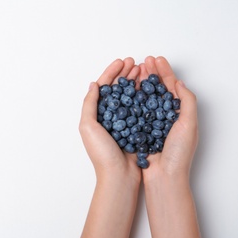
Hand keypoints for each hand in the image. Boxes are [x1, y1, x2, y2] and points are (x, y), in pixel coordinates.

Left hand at [79, 57, 140, 182]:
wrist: (119, 175)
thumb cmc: (102, 153)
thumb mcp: (88, 126)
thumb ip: (89, 104)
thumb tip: (93, 84)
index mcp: (95, 115)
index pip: (102, 87)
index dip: (111, 73)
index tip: (122, 61)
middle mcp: (107, 116)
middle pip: (116, 89)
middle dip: (124, 74)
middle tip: (134, 62)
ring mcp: (122, 122)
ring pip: (128, 96)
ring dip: (134, 82)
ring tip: (142, 70)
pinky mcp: (134, 128)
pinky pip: (138, 108)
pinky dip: (143, 96)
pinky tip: (149, 88)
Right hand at [139, 56, 197, 182]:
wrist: (164, 176)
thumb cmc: (179, 153)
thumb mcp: (189, 124)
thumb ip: (187, 101)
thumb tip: (178, 82)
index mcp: (179, 112)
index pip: (171, 87)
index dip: (164, 72)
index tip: (156, 60)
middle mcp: (164, 116)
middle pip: (157, 89)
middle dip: (151, 73)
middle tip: (144, 61)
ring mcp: (150, 122)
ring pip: (144, 97)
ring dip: (140, 83)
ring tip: (134, 71)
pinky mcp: (138, 129)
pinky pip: (134, 110)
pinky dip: (130, 99)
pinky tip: (126, 90)